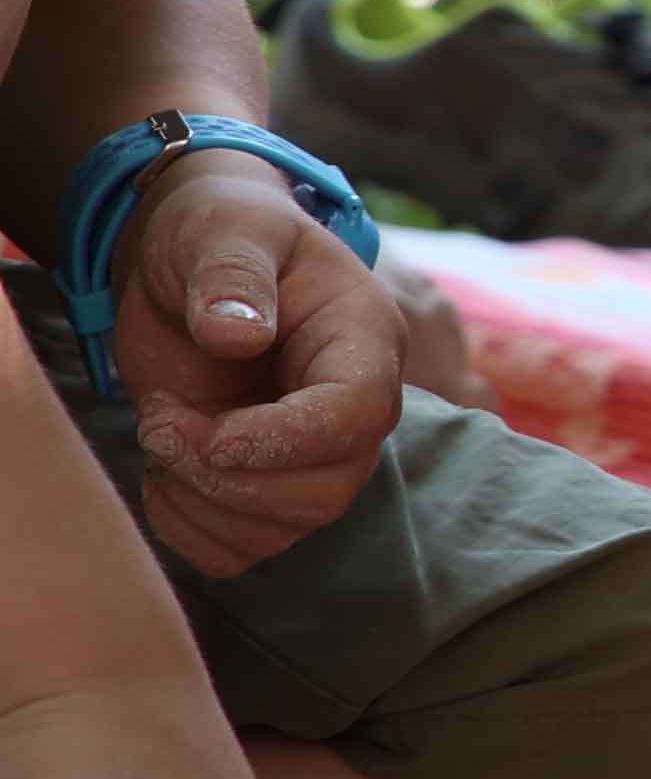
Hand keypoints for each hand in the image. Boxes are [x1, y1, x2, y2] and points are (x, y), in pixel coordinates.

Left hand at [108, 158, 405, 574]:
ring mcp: (313, 455)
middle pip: (325, 492)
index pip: (357, 417)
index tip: (207, 431)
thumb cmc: (218, 232)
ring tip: (161, 431)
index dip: (283, 441)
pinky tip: (164, 469)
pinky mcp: (267, 487)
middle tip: (162, 425)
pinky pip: (237, 548)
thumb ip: (231, 275)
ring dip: (199, 500)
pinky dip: (186, 527)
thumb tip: (237, 336)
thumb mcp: (223, 230)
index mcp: (362, 341)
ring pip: (281, 529)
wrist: (189, 261)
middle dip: (228, 477)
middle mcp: (352, 408)